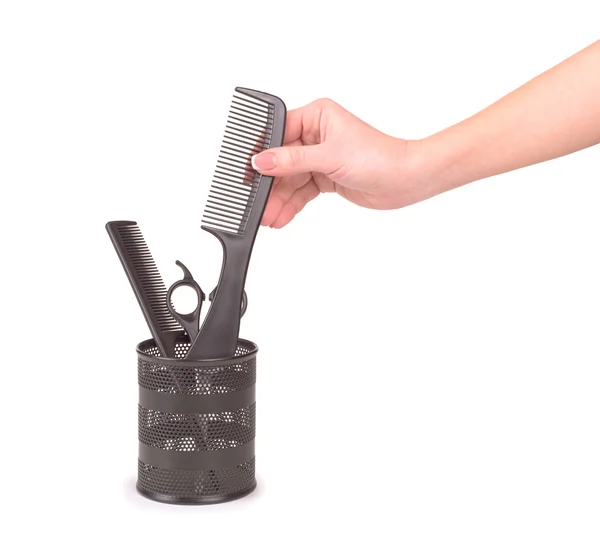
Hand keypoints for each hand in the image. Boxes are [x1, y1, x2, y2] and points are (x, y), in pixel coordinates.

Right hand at [251, 98, 430, 227]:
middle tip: (258, 203)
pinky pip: (301, 192)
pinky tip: (281, 216)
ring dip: (279, 199)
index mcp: (317, 116)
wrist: (405, 180)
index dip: (263, 154)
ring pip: (290, 180)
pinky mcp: (325, 177)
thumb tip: (261, 161)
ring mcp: (320, 158)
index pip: (279, 133)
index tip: (249, 174)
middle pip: (282, 161)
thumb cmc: (379, 156)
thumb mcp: (330, 156)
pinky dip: (291, 205)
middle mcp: (316, 135)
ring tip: (268, 217)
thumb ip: (292, 161)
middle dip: (271, 184)